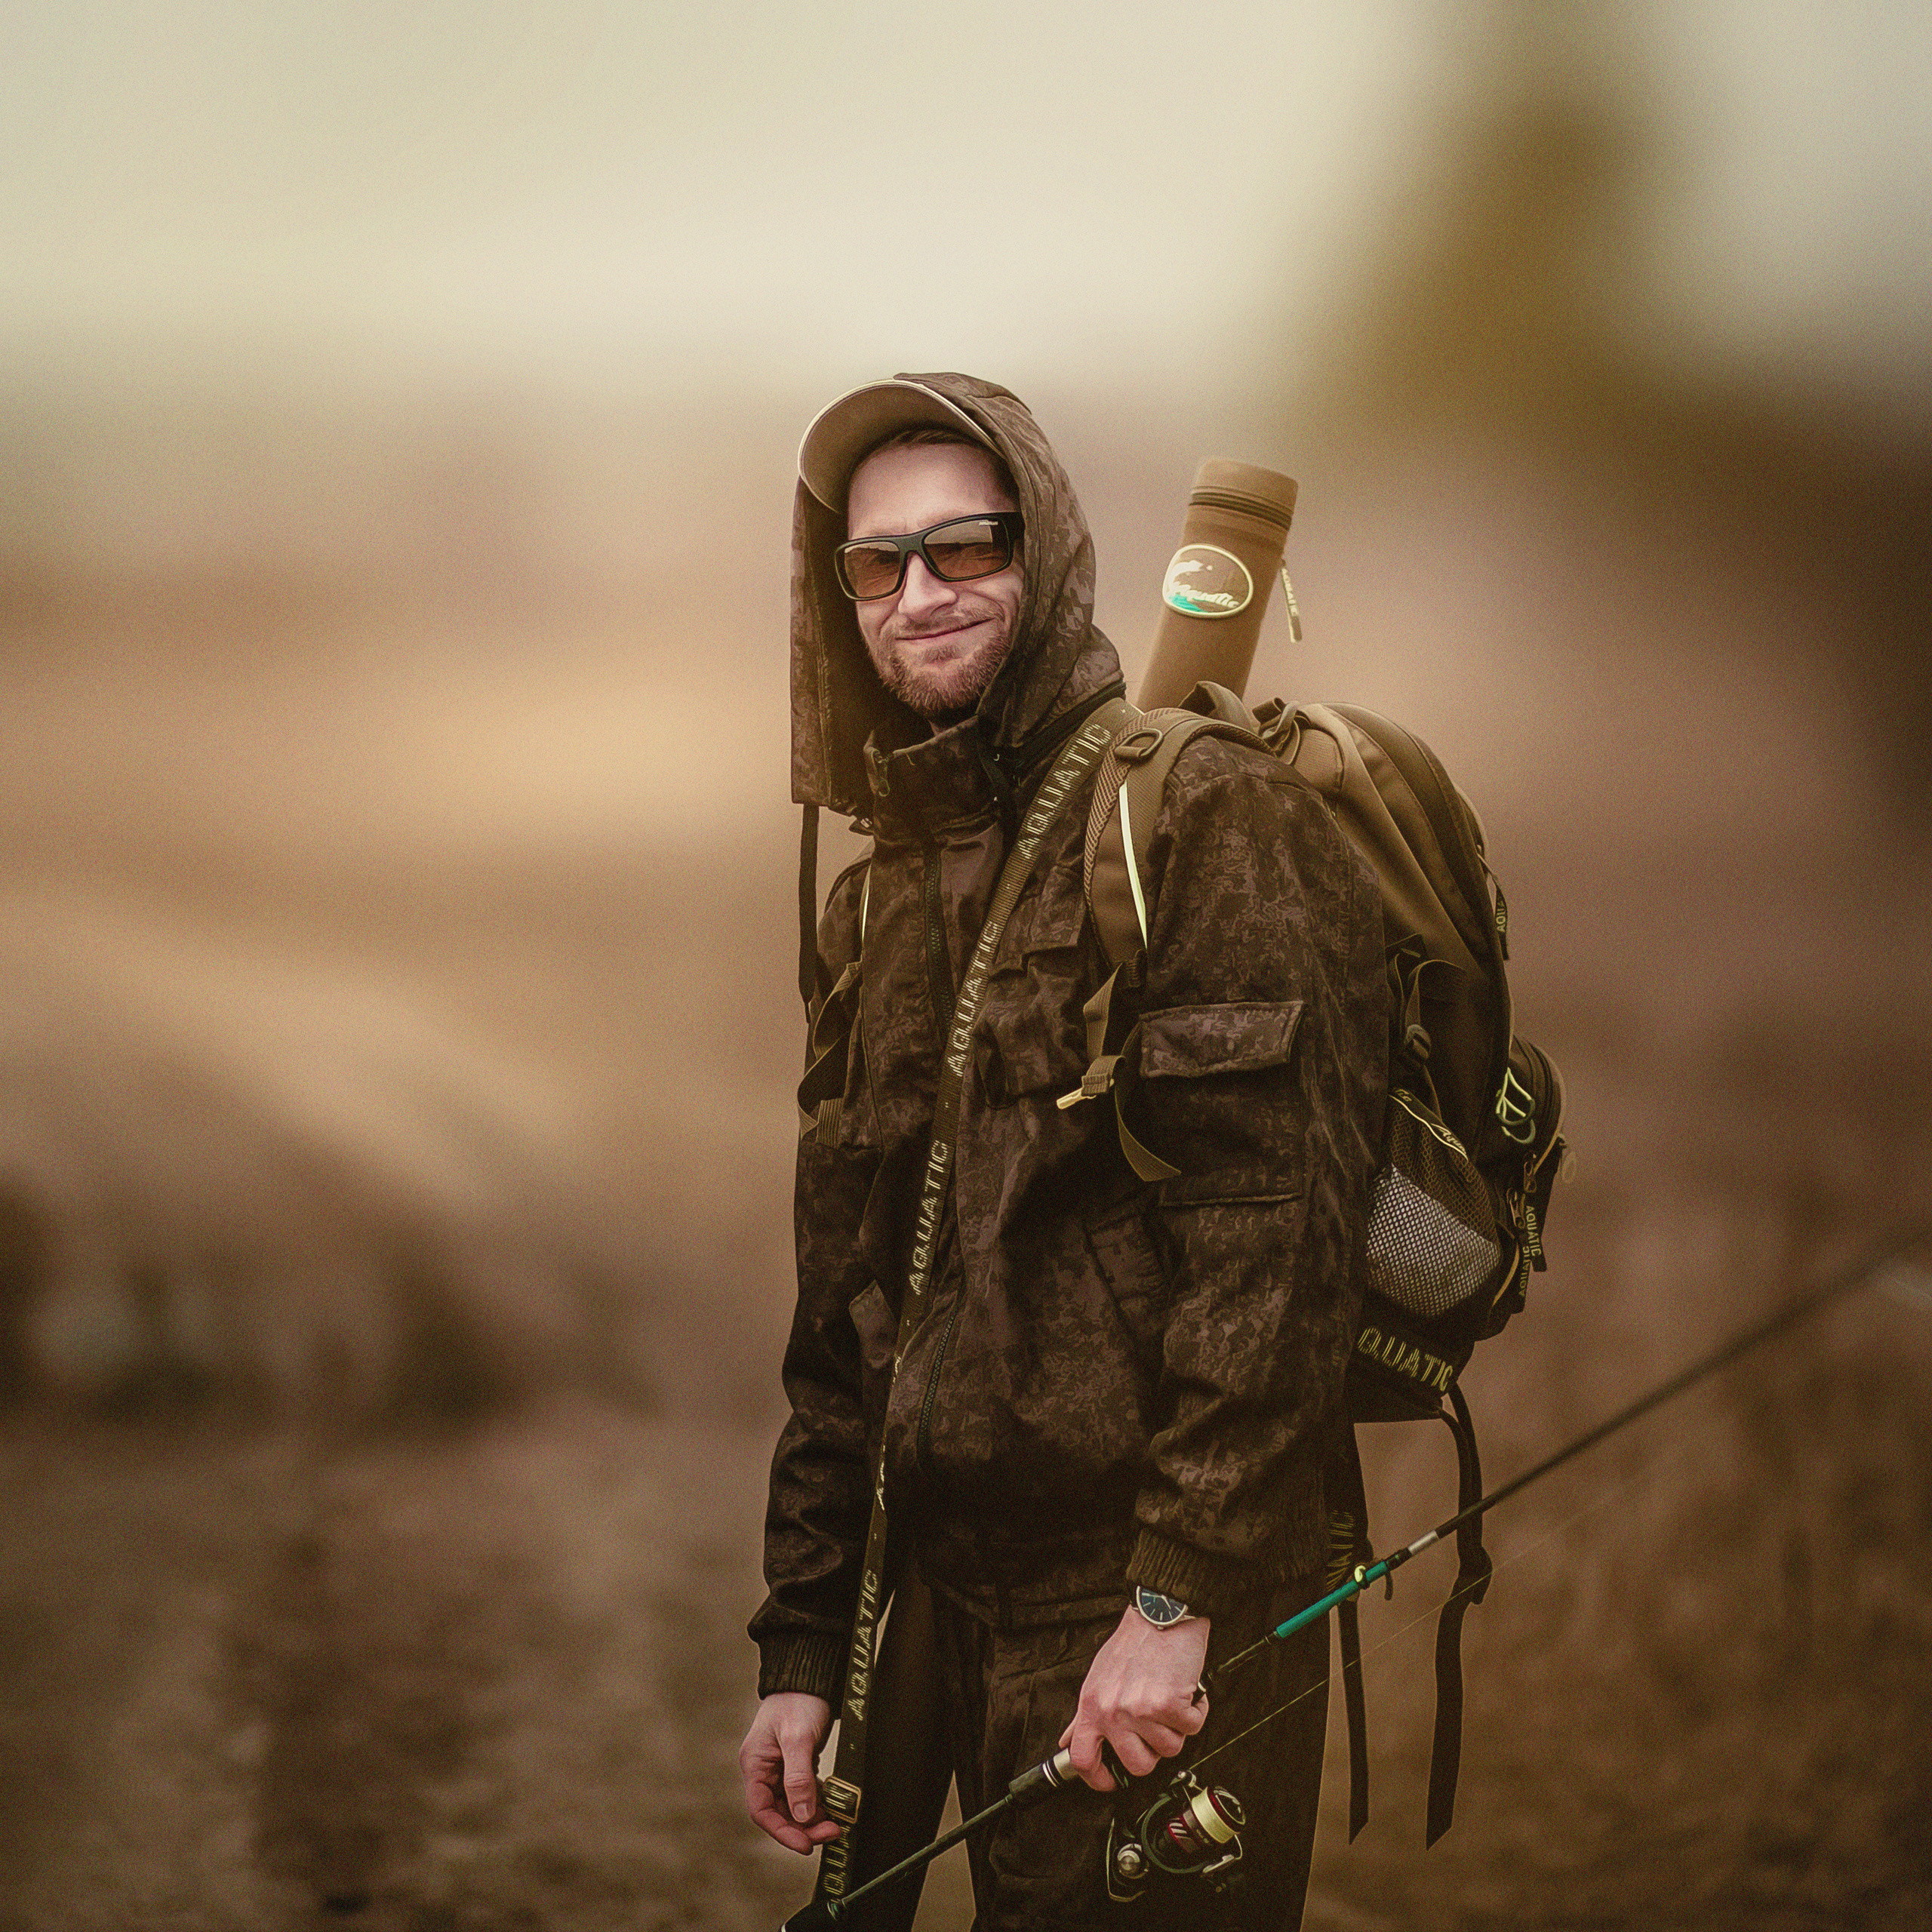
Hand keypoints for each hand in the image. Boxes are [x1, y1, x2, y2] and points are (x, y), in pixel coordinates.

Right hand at [740, 1691, 841, 1852]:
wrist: (811, 1675)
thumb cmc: (799, 1700)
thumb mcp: (797, 1737)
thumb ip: (798, 1777)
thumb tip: (802, 1817)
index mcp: (755, 1764)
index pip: (761, 1810)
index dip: (782, 1832)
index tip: (806, 1845)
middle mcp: (765, 1770)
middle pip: (779, 1812)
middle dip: (803, 1827)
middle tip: (831, 1832)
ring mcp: (781, 1768)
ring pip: (794, 1806)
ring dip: (812, 1818)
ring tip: (836, 1822)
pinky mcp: (797, 1764)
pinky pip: (805, 1793)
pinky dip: (818, 1803)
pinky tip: (833, 1806)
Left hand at [1058, 1605, 1209, 1791]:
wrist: (1161, 1614)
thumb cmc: (1134, 1643)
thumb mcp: (1098, 1677)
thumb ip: (1086, 1714)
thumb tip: (1070, 1741)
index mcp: (1091, 1705)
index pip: (1082, 1759)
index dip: (1097, 1779)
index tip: (1111, 1781)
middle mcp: (1112, 1711)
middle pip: (1137, 1766)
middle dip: (1154, 1751)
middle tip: (1156, 1726)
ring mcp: (1139, 1710)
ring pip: (1169, 1749)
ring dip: (1177, 1728)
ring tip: (1170, 1699)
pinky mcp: (1167, 1704)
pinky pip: (1191, 1728)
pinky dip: (1195, 1712)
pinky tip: (1186, 1692)